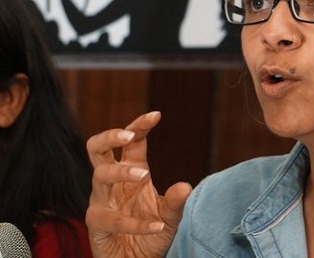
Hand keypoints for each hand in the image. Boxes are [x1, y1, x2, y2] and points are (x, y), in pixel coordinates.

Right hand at [85, 112, 191, 257]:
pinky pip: (111, 219)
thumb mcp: (170, 215)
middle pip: (98, 148)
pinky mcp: (96, 223)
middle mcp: (113, 182)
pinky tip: (157, 227)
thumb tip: (185, 186)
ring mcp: (101, 201)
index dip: (139, 126)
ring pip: (100, 176)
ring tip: (144, 174)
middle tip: (129, 135)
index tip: (156, 114)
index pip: (131, 142)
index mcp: (131, 170)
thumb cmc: (151, 231)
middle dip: (110, 136)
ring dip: (121, 172)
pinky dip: (135, 223)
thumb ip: (176, 201)